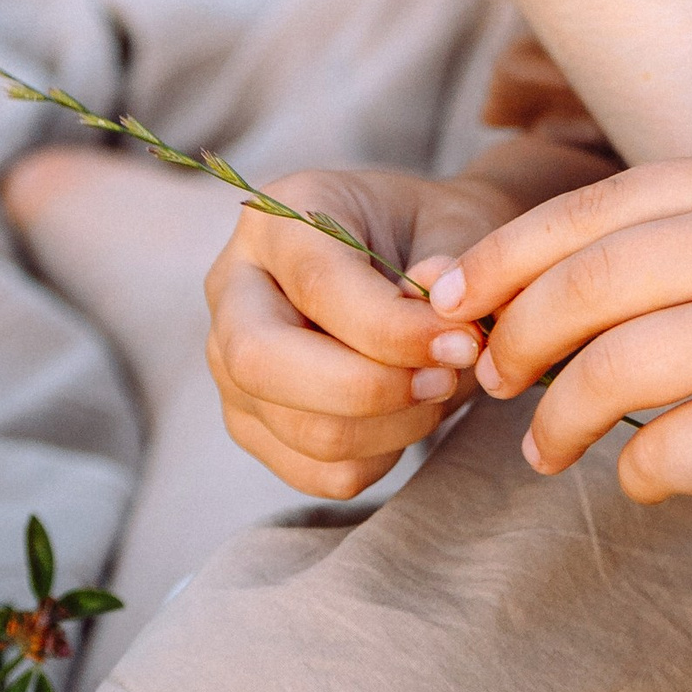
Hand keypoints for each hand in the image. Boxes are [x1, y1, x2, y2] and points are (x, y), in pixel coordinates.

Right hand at [206, 165, 511, 498]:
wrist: (424, 257)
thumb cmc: (434, 237)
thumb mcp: (451, 228)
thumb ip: (450, 270)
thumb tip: (439, 317)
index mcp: (277, 219)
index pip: (317, 285)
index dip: (392, 328)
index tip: (462, 342)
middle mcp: (232, 291)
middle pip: (263, 362)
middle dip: (368, 388)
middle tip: (445, 376)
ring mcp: (229, 365)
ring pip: (298, 428)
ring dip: (391, 426)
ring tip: (441, 386)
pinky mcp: (252, 425)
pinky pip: (315, 472)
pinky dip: (380, 456)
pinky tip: (410, 413)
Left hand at [432, 146, 691, 531]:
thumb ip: (670, 245)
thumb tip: (506, 289)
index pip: (593, 209)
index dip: (504, 259)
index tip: (445, 304)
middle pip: (589, 284)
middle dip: (517, 338)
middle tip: (488, 381)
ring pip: (614, 372)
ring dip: (557, 420)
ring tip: (545, 448)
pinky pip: (666, 455)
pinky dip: (634, 475)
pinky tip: (643, 478)